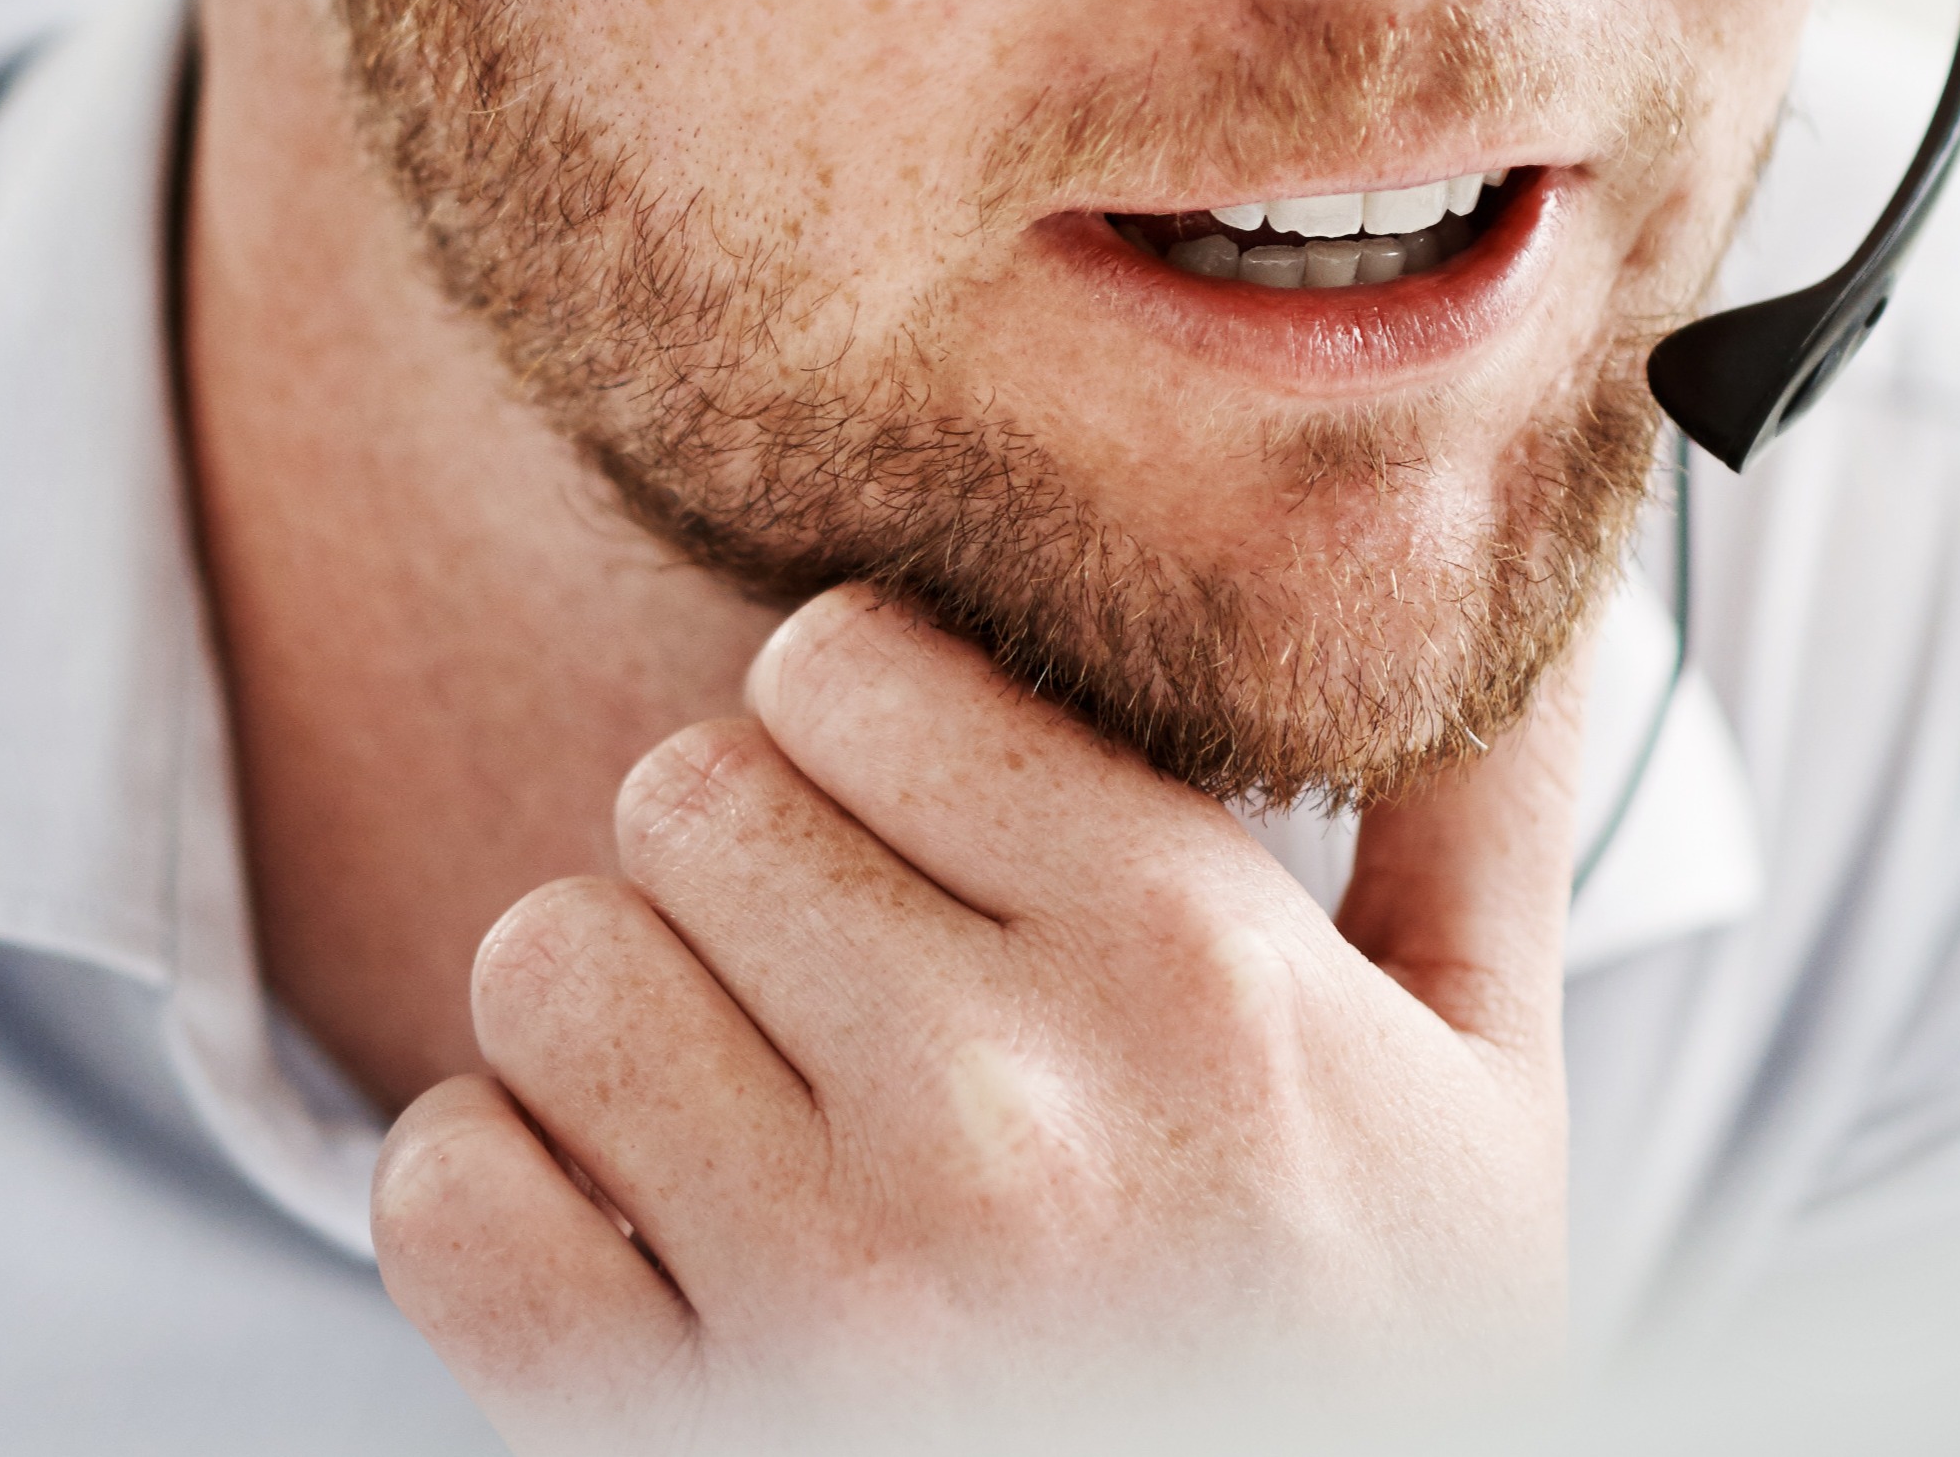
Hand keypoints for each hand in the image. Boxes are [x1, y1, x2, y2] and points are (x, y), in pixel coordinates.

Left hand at [371, 584, 1580, 1451]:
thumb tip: (1515, 587)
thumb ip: (1475, 825)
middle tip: (824, 995)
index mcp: (1191, 968)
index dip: (852, 731)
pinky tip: (622, 1244)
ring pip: (544, 963)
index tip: (906, 831)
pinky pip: (444, 1191)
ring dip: (609, 1031)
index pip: (843, 662)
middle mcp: (1001, 1106)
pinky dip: (491, 1203)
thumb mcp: (1488, 1103)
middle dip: (735, 877)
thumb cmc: (1379, 1370)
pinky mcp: (671, 1434)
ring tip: (728, 1117)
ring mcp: (829, 1284)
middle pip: (681, 796)